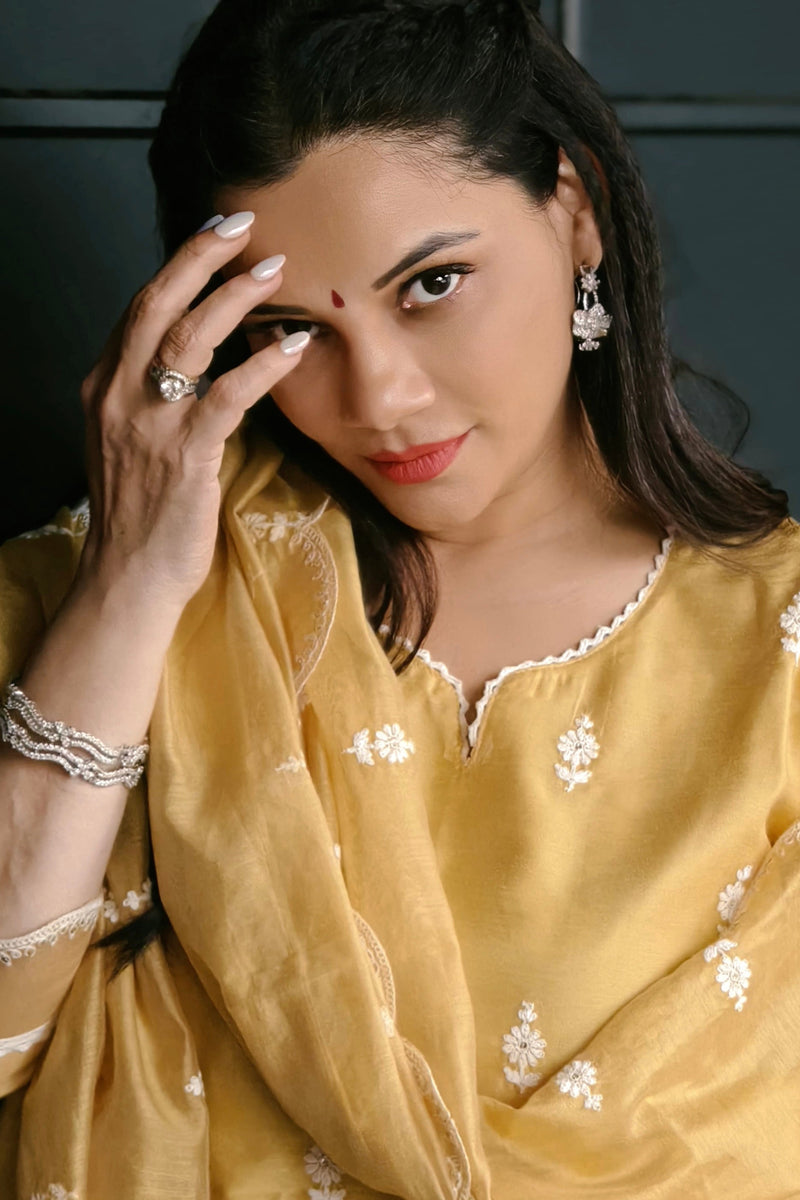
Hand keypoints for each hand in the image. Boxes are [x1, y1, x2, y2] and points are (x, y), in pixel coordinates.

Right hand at [76, 212, 307, 611]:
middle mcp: (118, 395)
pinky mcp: (183, 456)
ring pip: (188, 339)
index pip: (139, 309)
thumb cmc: (140, 511)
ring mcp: (148, 424)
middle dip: (199, 255)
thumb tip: (194, 360)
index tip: (214, 234)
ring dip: (233, 297)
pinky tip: (289, 347)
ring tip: (273, 269)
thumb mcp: (128, 440)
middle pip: (156, 304)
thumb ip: (151, 396)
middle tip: (241, 221)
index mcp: (103, 386)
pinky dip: (260, 367)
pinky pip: (224, 397)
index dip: (178, 266)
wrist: (129, 575)